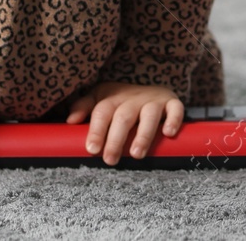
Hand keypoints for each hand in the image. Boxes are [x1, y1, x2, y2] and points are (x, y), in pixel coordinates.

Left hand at [66, 82, 183, 164]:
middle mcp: (133, 98)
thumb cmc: (120, 100)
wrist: (150, 86)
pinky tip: (168, 133)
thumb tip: (70, 121)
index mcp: (113, 98)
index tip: (92, 149)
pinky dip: (173, 119)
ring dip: (143, 134)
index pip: (102, 112)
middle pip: (124, 117)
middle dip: (116, 138)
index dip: (97, 130)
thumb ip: (84, 107)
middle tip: (110, 159)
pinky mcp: (171, 102)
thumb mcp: (100, 98)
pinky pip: (175, 108)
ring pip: (149, 115)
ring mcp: (153, 100)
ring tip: (137, 155)